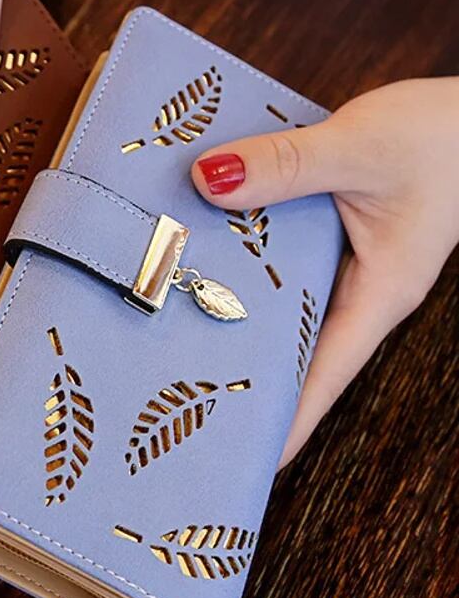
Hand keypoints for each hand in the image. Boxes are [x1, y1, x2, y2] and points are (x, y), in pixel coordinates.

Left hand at [190, 77, 458, 466]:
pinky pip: (275, 266)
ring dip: (233, 320)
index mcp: (378, 296)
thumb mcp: (361, 148)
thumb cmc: (439, 138)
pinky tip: (195, 264)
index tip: (240, 460)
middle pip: (293, 353)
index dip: (283, 421)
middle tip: (177, 408)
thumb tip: (209, 182)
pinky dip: (239, 269)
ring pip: (279, 309)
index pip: (323, 377)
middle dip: (244, 380)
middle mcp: (356, 292)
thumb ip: (288, 166)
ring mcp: (341, 268)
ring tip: (166, 342)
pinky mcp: (325, 239)